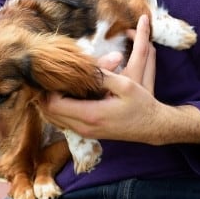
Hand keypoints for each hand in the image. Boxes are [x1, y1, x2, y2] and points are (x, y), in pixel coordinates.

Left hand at [40, 15, 160, 141]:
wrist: (152, 126)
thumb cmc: (141, 105)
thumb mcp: (126, 85)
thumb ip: (104, 76)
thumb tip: (85, 66)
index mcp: (91, 115)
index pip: (54, 103)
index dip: (51, 88)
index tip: (59, 74)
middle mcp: (83, 127)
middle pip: (49, 112)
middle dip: (46, 94)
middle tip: (54, 76)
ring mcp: (85, 132)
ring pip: (54, 118)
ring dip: (52, 101)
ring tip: (60, 84)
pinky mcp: (87, 132)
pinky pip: (63, 121)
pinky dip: (60, 108)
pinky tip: (70, 95)